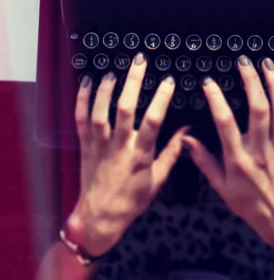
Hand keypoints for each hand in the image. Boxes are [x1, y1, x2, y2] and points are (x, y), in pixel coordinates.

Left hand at [67, 53, 188, 256]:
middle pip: (125, 110)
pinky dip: (82, 100)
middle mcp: (119, 147)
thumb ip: (172, 153)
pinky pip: (81, 119)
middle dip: (133, 83)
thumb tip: (187, 130)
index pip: (153, 122)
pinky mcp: (85, 146)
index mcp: (140, 156)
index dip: (161, 99)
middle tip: (139, 61)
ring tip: (113, 70)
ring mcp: (99, 145)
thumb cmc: (132, 200)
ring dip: (106, 90)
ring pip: (100, 112)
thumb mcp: (158, 180)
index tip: (168, 81)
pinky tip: (86, 82)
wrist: (100, 218)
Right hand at [182, 56, 273, 256]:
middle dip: (251, 81)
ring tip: (266, 63)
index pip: (225, 123)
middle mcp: (261, 149)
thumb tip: (186, 139)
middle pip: (258, 109)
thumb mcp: (220, 187)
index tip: (208, 82)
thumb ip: (204, 160)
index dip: (216, 99)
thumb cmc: (249, 204)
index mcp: (239, 159)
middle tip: (243, 61)